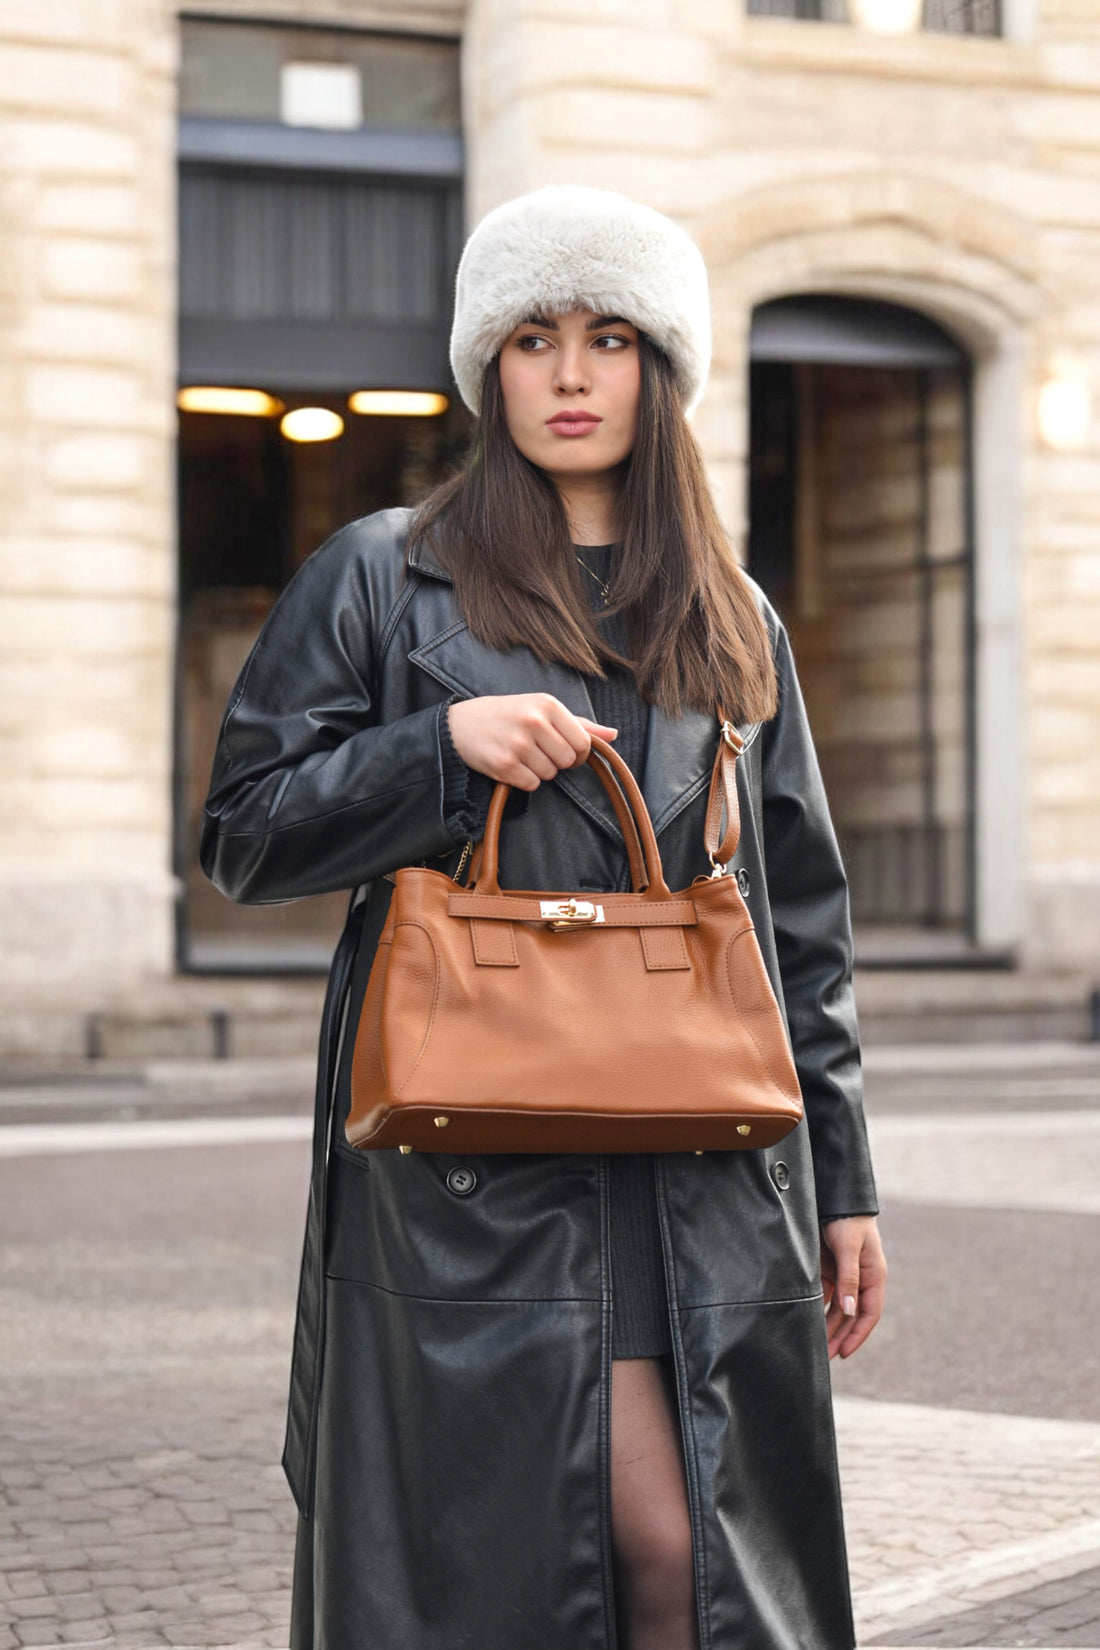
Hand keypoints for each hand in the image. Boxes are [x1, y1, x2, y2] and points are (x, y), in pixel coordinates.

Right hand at [447, 693, 617, 791]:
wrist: (460, 724)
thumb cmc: (507, 715)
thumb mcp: (542, 710)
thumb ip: (579, 723)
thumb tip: (613, 734)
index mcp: (548, 705)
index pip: (584, 741)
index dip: (578, 752)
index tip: (564, 749)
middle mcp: (534, 722)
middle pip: (569, 760)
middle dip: (557, 761)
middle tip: (537, 751)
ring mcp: (518, 744)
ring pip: (550, 774)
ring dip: (539, 770)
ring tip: (521, 754)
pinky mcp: (504, 764)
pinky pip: (531, 784)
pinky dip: (524, 780)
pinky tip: (511, 764)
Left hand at [819, 1215, 886, 1359]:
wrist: (835, 1197)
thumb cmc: (848, 1220)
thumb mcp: (849, 1249)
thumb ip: (848, 1279)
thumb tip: (850, 1311)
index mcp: (873, 1276)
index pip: (869, 1314)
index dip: (858, 1335)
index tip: (844, 1353)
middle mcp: (861, 1279)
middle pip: (851, 1315)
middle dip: (839, 1336)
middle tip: (825, 1357)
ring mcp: (845, 1275)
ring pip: (838, 1308)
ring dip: (828, 1326)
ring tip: (816, 1345)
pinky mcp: (830, 1268)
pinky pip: (825, 1295)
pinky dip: (818, 1309)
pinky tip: (808, 1321)